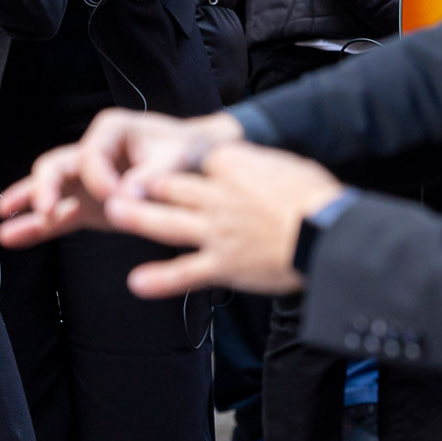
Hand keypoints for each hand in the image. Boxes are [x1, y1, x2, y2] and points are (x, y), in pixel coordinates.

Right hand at [0, 108, 243, 246]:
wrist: (202, 160)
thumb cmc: (190, 149)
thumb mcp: (179, 157)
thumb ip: (153, 175)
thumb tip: (127, 195)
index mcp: (112, 130)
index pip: (91, 156)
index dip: (100, 180)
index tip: (120, 197)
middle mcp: (93, 151)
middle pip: (57, 165)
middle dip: (45, 186)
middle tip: (42, 206)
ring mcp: (89, 179)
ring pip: (51, 189)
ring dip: (30, 205)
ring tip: (5, 221)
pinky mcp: (91, 203)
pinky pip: (62, 213)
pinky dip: (41, 225)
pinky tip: (16, 236)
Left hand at [103, 142, 346, 297]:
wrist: (329, 233)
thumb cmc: (319, 198)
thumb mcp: (286, 165)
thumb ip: (261, 164)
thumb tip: (257, 163)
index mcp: (235, 167)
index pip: (196, 158)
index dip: (178, 159)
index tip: (164, 159)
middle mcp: (218, 197)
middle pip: (171, 186)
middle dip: (143, 184)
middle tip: (117, 182)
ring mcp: (217, 232)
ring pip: (167, 223)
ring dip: (137, 218)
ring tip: (112, 213)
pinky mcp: (223, 265)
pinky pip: (185, 272)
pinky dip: (160, 279)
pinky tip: (136, 282)